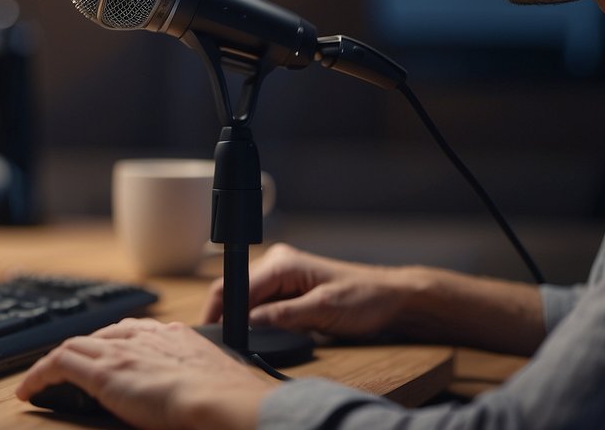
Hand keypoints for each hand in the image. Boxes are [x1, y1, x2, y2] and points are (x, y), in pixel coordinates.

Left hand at [15, 318, 279, 429]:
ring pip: (73, 347)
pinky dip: (39, 375)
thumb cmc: (226, 397)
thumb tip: (198, 393)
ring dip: (55, 362)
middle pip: (99, 336)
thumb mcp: (210, 378)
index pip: (129, 332)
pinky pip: (58, 365)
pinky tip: (29, 391)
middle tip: (66, 368)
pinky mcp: (103, 372)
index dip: (110, 344)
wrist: (221, 400)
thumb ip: (195, 376)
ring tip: (41, 379)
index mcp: (172, 336)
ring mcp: (121, 352)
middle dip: (81, 350)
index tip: (104, 355)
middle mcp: (143, 336)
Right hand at [201, 243, 414, 338]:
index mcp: (283, 263)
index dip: (222, 309)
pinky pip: (261, 303)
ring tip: (235, 338)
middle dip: (226, 313)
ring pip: (246, 297)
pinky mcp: (288, 289)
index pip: (237, 284)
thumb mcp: (323, 310)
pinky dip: (254, 318)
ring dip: (240, 317)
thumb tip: (249, 322)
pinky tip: (254, 332)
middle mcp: (277, 263)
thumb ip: (283, 315)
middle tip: (221, 340)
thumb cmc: (364, 298)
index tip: (214, 332)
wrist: (390, 298)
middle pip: (236, 288)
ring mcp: (281, 275)